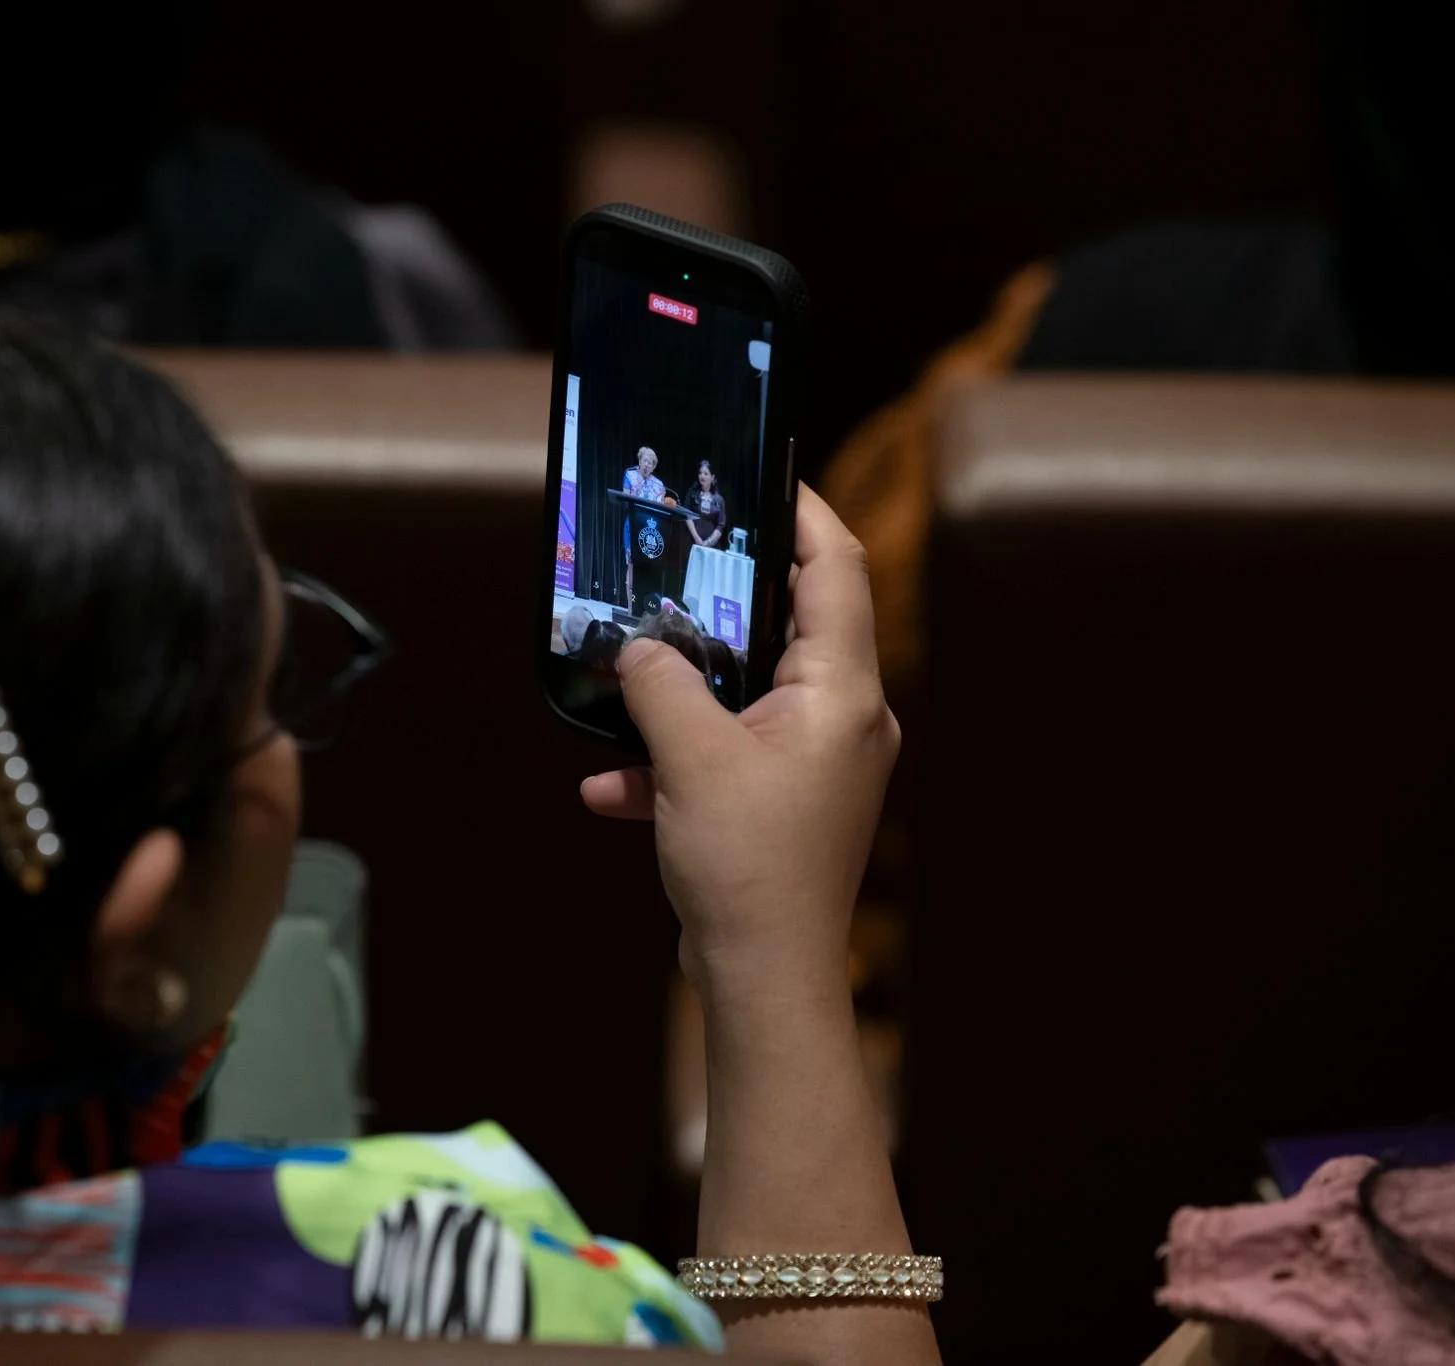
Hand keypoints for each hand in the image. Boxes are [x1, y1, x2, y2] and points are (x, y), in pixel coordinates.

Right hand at [582, 486, 897, 1004]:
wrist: (763, 978)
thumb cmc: (748, 866)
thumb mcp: (689, 758)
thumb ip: (660, 682)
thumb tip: (635, 647)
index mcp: (841, 692)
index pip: (836, 569)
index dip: (804, 513)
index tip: (765, 473)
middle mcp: (843, 719)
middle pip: (788, 625)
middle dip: (720, 603)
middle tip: (672, 561)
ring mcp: (817, 763)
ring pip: (745, 694)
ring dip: (680, 696)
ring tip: (624, 683)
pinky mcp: (785, 802)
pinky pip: (726, 755)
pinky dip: (673, 762)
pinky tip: (611, 787)